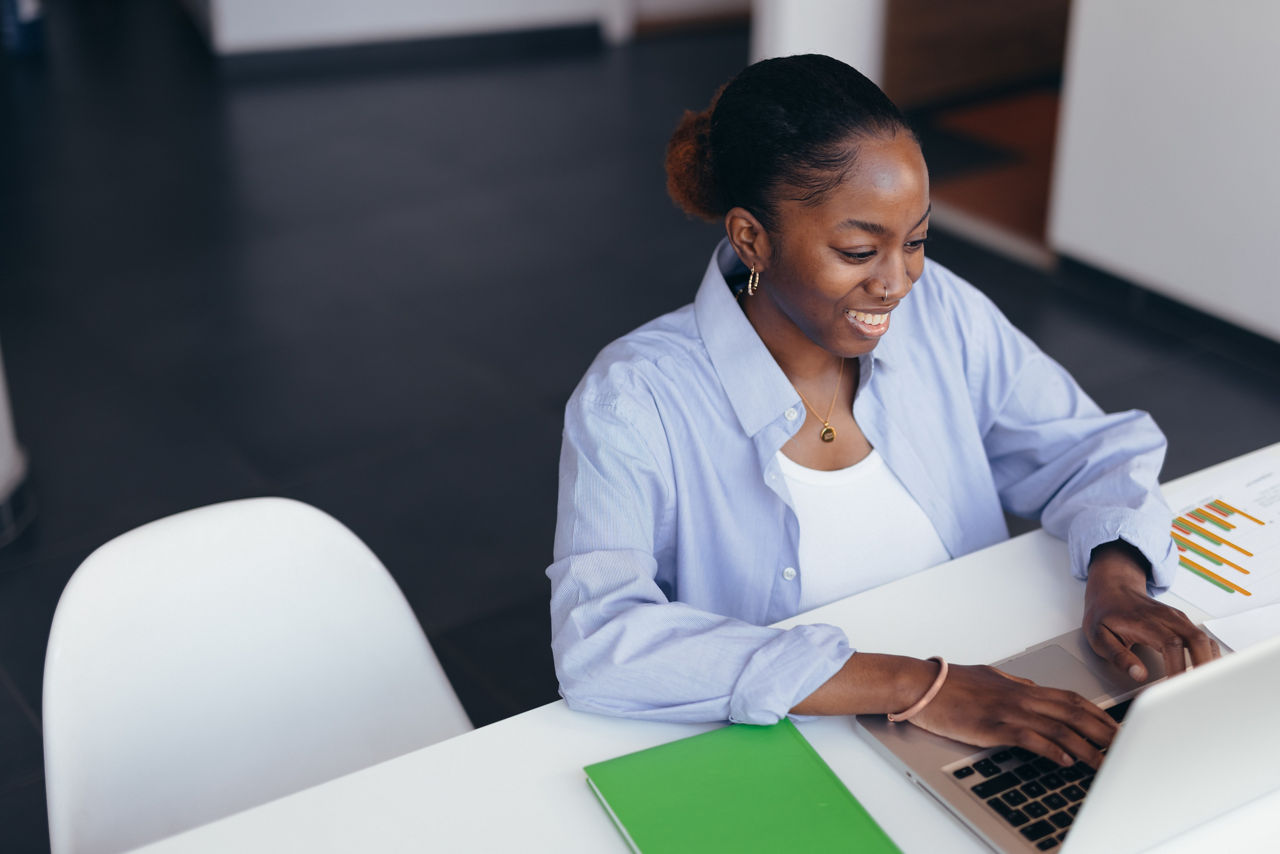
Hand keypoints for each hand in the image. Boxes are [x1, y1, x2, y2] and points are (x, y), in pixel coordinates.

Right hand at [908, 663, 1117, 767]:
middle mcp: (1019, 696)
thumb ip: (1013, 683)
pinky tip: (1065, 760)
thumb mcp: (988, 677)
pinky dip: (1051, 749)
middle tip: (1124, 745)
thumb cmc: (948, 683)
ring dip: (1086, 746)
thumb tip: (1032, 688)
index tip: (1116, 726)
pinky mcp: (992, 726)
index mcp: (1020, 687)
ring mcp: (1007, 711)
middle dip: (1103, 730)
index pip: (1070, 698)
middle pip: (1073, 712)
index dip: (1097, 713)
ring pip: (1058, 727)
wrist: (919, 684)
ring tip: (1104, 762)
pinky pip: (1029, 737)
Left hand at [1083, 544, 1220, 680]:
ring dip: (1210, 662)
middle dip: (1203, 666)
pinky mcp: (1182, 622)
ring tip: (1207, 686)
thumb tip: (1138, 674)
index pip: (1170, 644)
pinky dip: (1209, 655)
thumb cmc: (1104, 614)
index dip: (1178, 668)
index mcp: (1145, 621)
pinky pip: (1203, 638)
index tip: (1176, 687)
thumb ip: (1118, 656)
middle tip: (1201, 691)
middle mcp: (1166, 617)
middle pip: (1196, 639)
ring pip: (1204, 638)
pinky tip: (1206, 671)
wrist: (1111, 590)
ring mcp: (1177, 618)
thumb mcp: (1098, 636)